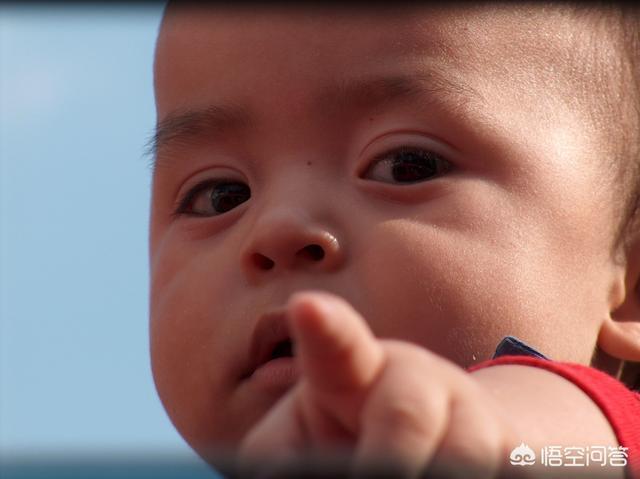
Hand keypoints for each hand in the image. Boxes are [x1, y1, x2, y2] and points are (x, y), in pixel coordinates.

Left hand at [238, 291, 517, 477]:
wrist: (441, 436)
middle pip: (405, 414)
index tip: (305, 306)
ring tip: (420, 472)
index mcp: (349, 373)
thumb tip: (269, 473)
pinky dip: (491, 474)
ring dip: (436, 473)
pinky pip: (513, 466)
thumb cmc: (349, 432)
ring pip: (465, 449)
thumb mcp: (302, 440)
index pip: (337, 346)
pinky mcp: (512, 444)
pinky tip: (484, 471)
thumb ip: (283, 453)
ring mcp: (467, 410)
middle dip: (387, 458)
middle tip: (361, 477)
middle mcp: (412, 380)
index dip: (325, 328)